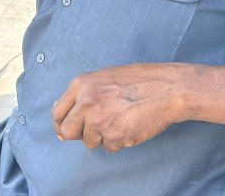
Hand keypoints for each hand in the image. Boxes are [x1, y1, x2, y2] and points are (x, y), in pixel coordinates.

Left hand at [51, 63, 180, 151]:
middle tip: (93, 130)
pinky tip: (130, 125)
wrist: (166, 88)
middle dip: (79, 134)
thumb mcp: (103, 78)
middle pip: (67, 131)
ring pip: (90, 141)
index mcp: (81, 84)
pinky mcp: (115, 135)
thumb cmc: (140, 80)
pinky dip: (119, 140)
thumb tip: (66, 114)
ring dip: (102, 136)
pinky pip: (110, 146)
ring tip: (120, 120)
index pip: (58, 112)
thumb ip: (83, 94)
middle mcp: (86, 102)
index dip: (62, 124)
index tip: (67, 129)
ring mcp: (99, 120)